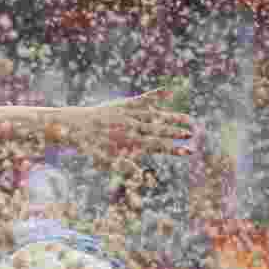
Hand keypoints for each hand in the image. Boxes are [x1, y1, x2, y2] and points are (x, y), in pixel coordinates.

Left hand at [72, 88, 197, 159]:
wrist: (76, 128)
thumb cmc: (92, 148)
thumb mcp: (108, 161)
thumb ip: (126, 167)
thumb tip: (143, 177)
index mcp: (130, 142)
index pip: (157, 146)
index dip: (174, 148)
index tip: (188, 151)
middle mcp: (132, 127)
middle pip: (159, 130)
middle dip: (176, 132)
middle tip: (192, 134)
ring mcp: (129, 114)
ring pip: (156, 115)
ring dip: (173, 117)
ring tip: (189, 119)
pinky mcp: (125, 104)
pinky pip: (144, 99)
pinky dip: (157, 95)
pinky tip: (171, 91)